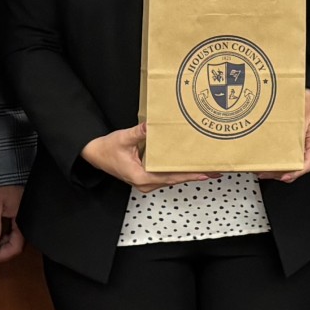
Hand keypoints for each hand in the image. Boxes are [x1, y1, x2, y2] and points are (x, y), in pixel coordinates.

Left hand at [0, 184, 24, 263]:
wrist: (6, 162)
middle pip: (17, 244)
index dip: (1, 255)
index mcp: (24, 219)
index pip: (16, 246)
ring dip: (2, 243)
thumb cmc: (2, 178)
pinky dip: (4, 233)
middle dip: (1, 251)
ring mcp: (25, 214)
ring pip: (16, 237)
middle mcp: (27, 219)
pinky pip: (15, 228)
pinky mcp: (21, 209)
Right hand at [82, 125, 211, 191]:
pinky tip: (189, 165)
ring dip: (188, 173)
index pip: (171, 177)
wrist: (95, 155)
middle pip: (175, 179)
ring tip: (207, 168)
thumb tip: (151, 126)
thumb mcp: (123, 138)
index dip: (189, 175)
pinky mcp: (147, 178)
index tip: (205, 173)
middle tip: (215, 169)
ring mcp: (147, 182)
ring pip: (172, 178)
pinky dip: (179, 171)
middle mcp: (146, 183)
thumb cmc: (106, 150)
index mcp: (141, 177)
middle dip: (195, 174)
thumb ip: (138, 133)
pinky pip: (166, 176)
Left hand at [261, 91, 309, 182]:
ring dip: (275, 171)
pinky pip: (286, 159)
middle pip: (296, 168)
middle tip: (265, 173)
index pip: (308, 163)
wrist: (307, 99)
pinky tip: (264, 163)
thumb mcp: (304, 114)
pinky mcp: (293, 148)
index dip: (296, 172)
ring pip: (290, 167)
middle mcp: (309, 150)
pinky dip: (275, 163)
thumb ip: (296, 127)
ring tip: (261, 170)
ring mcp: (301, 150)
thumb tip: (283, 139)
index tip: (284, 175)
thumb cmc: (307, 105)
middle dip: (280, 173)